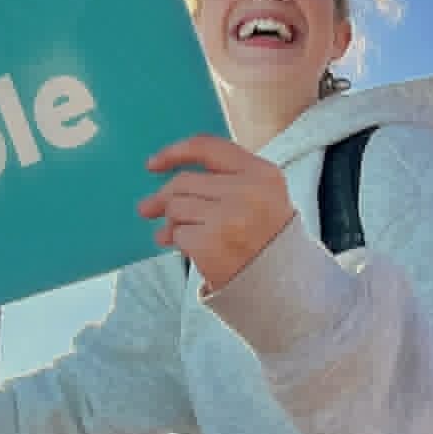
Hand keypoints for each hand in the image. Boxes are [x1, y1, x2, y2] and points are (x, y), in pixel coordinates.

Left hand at [139, 135, 295, 291]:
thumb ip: (223, 180)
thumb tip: (166, 181)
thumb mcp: (260, 197)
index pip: (208, 148)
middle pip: (184, 181)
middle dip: (162, 197)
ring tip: (179, 235)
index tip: (153, 164)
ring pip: (176, 207)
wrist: (284, 285)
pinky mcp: (210, 243)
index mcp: (262, 174)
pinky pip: (178, 234)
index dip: (175, 152)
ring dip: (172, 222)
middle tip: (148, 208)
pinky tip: (189, 250)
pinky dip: (178, 242)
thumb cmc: (267, 240)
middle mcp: (247, 191)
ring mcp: (228, 217)